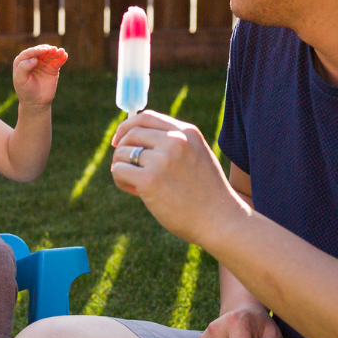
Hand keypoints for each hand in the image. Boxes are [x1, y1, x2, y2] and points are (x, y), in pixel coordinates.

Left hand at [13, 44, 66, 106]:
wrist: (36, 102)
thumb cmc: (25, 91)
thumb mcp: (20, 80)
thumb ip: (23, 68)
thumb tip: (34, 59)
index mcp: (22, 61)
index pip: (29, 53)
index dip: (36, 50)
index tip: (43, 51)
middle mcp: (32, 60)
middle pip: (40, 51)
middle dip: (47, 49)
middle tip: (53, 50)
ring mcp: (43, 64)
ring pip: (50, 55)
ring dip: (55, 52)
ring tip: (61, 51)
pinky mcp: (52, 69)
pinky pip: (57, 62)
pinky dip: (61, 58)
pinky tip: (65, 55)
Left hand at [110, 110, 245, 244]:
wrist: (219, 220)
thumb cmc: (207, 194)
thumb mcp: (197, 156)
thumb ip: (174, 144)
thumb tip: (135, 140)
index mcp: (187, 133)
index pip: (147, 117)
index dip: (128, 127)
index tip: (120, 140)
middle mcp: (175, 141)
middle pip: (132, 133)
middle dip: (121, 148)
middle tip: (123, 166)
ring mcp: (162, 160)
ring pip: (122, 153)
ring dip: (121, 167)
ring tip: (133, 184)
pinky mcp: (150, 180)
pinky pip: (119, 170)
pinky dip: (120, 180)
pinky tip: (134, 191)